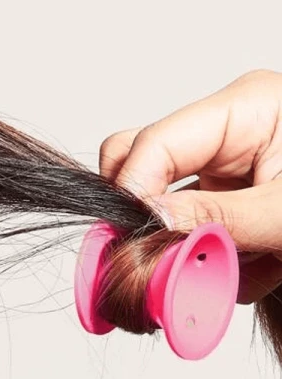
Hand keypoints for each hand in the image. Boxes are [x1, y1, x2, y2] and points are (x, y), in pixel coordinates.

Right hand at [99, 69, 281, 302]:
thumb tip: (151, 224)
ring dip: (185, 245)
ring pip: (158, 202)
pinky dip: (208, 258)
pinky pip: (187, 229)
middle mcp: (223, 134)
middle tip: (160, 256)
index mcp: (243, 110)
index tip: (129, 240)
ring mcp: (220, 166)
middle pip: (139, 161)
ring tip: (238, 266)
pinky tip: (252, 266)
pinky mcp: (223, 196)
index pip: (154, 144)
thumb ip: (218, 216)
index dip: (132, 194)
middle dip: (146, 215)